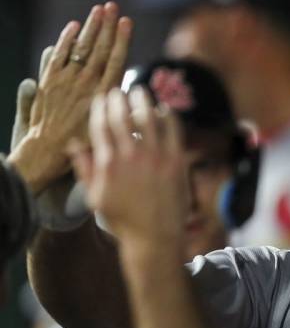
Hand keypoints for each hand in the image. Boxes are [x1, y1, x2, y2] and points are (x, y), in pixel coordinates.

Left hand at [8, 3, 131, 193]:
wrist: (48, 150)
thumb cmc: (83, 145)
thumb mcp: (112, 132)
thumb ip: (129, 119)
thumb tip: (149, 112)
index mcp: (104, 95)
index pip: (115, 60)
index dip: (122, 40)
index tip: (127, 23)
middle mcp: (86, 84)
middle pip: (100, 49)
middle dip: (107, 27)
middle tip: (113, 8)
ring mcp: (67, 81)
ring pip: (81, 48)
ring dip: (90, 28)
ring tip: (99, 10)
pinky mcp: (49, 81)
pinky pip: (58, 55)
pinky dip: (65, 40)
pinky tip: (73, 27)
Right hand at [71, 88, 187, 246]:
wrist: (154, 237)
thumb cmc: (123, 219)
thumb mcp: (95, 197)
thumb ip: (84, 168)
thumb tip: (73, 143)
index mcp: (108, 163)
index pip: (101, 125)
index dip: (100, 107)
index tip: (101, 97)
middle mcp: (131, 156)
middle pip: (123, 116)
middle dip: (119, 99)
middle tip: (119, 90)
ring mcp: (156, 157)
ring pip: (149, 118)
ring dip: (143, 101)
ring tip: (141, 92)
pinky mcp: (176, 161)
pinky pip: (173, 130)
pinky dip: (168, 116)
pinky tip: (165, 109)